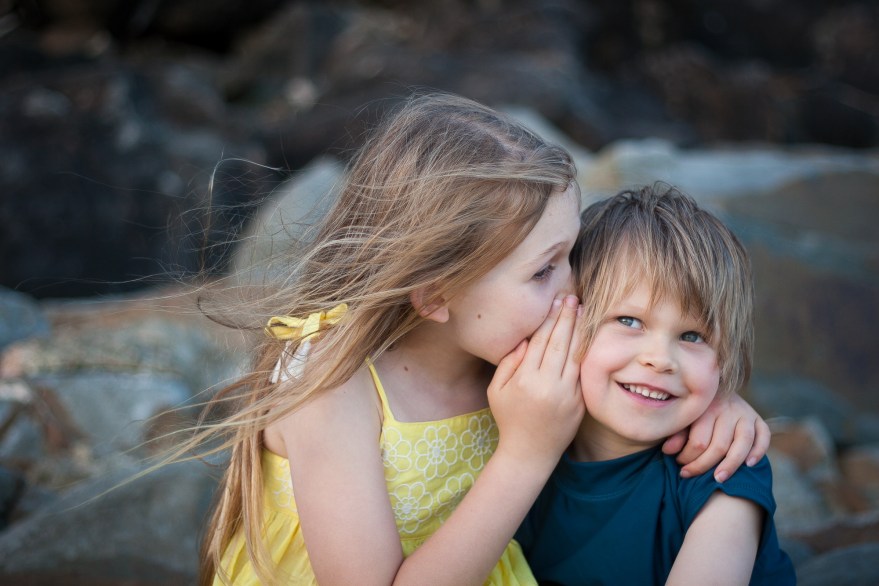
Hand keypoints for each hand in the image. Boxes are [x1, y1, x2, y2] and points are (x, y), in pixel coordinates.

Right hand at [488, 295, 584, 469]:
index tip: (554, 302)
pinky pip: (583, 371)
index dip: (548, 319)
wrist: (530, 453)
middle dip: (566, 317)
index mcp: (525, 380)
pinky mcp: (580, 402)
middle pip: (560, 342)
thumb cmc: (509, 419)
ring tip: (583, 310)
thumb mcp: (497, 391)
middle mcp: (548, 385)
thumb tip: (525, 339)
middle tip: (571, 298)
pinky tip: (587, 336)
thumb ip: (508, 363)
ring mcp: (567, 394)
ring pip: (575, 354)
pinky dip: (586, 351)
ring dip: (580, 330)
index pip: (539, 341)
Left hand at [662, 393, 770, 481]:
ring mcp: (745, 413)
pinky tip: (749, 465)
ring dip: (731, 464)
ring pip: (743, 442)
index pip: (699, 441)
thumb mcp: (684, 419)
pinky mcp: (758, 419)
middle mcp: (728, 408)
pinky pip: (763, 436)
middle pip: (720, 445)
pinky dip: (759, 451)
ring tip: (718, 479)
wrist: (715, 388)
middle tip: (689, 475)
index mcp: (706, 406)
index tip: (680, 466)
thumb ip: (677, 434)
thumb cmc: (696, 411)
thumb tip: (668, 451)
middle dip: (703, 465)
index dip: (688, 458)